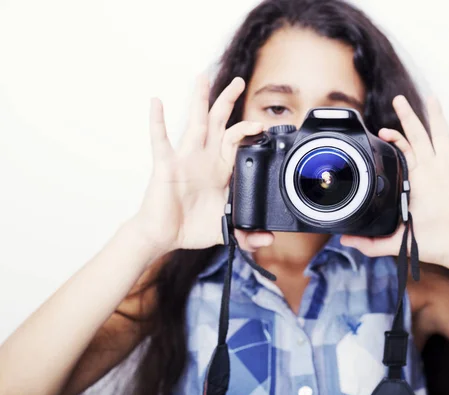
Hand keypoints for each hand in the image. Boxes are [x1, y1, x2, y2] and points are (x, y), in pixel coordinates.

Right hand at [130, 75, 264, 252]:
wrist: (165, 236)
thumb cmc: (191, 228)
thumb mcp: (225, 229)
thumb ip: (246, 233)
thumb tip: (267, 240)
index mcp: (220, 170)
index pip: (237, 141)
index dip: (249, 130)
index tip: (262, 124)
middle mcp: (204, 159)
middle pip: (219, 122)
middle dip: (227, 101)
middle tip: (238, 80)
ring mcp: (185, 159)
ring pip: (195, 124)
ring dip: (198, 100)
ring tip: (202, 78)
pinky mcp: (166, 166)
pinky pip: (161, 140)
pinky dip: (157, 121)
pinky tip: (157, 102)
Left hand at [341, 95, 448, 270]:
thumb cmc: (436, 243)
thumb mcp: (398, 240)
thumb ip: (370, 243)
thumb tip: (345, 241)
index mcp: (416, 179)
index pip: (402, 151)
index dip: (393, 138)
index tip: (381, 132)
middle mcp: (432, 168)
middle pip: (418, 135)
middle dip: (408, 117)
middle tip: (398, 99)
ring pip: (442, 134)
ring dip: (437, 115)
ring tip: (432, 98)